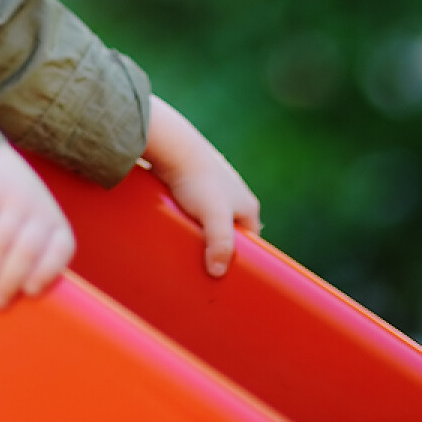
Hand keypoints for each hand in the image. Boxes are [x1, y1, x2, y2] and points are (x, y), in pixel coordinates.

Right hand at [0, 141, 74, 308]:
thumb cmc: (12, 204)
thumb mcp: (33, 221)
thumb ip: (33, 251)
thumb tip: (17, 297)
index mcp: (55, 221)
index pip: (61, 249)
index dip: (48, 271)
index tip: (30, 292)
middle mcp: (38, 208)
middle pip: (25, 252)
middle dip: (8, 283)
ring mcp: (12, 199)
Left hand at [145, 97, 261, 276]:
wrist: (173, 147)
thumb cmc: (196, 180)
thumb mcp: (214, 217)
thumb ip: (219, 244)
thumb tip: (217, 272)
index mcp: (248, 207)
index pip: (249, 244)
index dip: (236, 260)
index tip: (221, 275)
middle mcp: (234, 197)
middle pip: (228, 233)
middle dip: (215, 248)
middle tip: (199, 264)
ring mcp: (214, 190)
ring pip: (209, 222)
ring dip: (198, 234)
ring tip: (183, 246)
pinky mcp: (193, 184)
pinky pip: (193, 210)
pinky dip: (186, 220)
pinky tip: (173, 227)